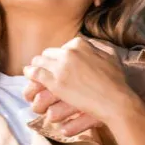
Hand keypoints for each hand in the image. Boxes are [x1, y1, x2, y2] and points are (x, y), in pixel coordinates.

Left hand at [23, 37, 141, 128]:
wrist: (115, 100)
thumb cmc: (116, 81)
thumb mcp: (110, 56)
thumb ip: (98, 47)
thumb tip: (90, 43)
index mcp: (80, 44)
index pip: (62, 47)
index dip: (60, 56)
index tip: (59, 63)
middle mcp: (68, 52)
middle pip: (49, 53)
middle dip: (46, 60)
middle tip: (45, 68)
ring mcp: (60, 66)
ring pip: (39, 61)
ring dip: (36, 65)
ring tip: (32, 71)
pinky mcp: (54, 82)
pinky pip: (35, 73)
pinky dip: (30, 73)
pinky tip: (29, 74)